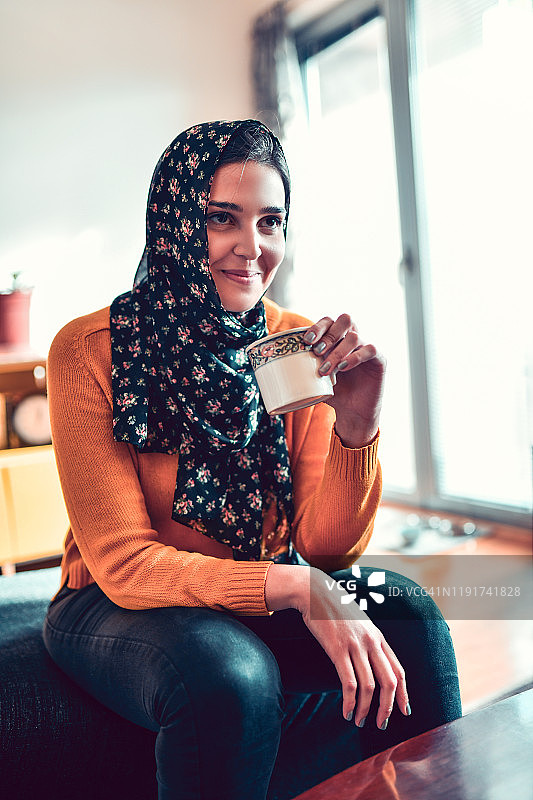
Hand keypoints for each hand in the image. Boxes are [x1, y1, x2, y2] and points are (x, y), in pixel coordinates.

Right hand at [297, 567, 409, 728]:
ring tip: (360, 721)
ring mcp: (355, 645)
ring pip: (369, 687)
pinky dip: (350, 702)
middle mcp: (371, 642)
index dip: (404, 694)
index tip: (405, 711)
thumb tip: (372, 665)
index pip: (398, 670)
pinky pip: (349, 683)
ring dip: (366, 709)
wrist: (314, 592)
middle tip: (381, 724)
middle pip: (389, 682)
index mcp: (378, 637)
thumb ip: (367, 641)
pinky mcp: (337, 649)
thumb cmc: (335, 609)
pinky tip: (347, 711)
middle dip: (387, 708)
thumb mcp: (359, 623)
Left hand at [304, 314, 385, 447]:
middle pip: (345, 319)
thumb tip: (267, 364)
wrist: (352, 413)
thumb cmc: (332, 393)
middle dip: (328, 335)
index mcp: (337, 339)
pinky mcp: (379, 360)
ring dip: (337, 352)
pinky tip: (343, 368)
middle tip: (316, 352)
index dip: (318, 327)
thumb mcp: (313, 378)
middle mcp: (353, 339)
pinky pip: (370, 349)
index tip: (306, 341)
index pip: (329, 321)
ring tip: (326, 370)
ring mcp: (367, 348)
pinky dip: (355, 357)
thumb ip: (299, 367)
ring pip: (354, 336)